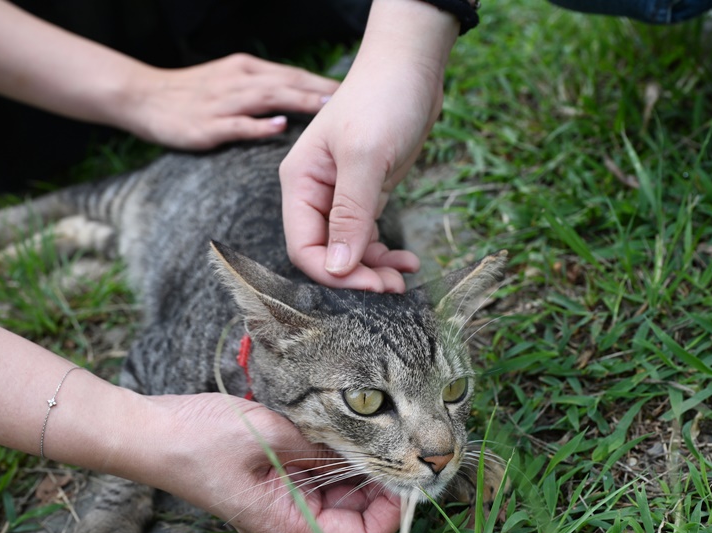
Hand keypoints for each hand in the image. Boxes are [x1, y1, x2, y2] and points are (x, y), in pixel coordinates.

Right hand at [129, 53, 339, 150]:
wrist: (142, 96)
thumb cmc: (189, 93)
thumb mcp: (227, 80)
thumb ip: (260, 87)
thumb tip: (297, 97)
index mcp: (245, 70)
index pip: (291, 73)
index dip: (320, 81)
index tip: (351, 90)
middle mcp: (237, 81)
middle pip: (285, 82)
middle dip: (318, 90)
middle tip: (350, 99)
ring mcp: (222, 103)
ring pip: (267, 99)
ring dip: (297, 102)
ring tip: (325, 108)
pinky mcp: (207, 125)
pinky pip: (237, 125)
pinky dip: (259, 126)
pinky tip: (279, 127)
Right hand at [135, 393, 401, 532]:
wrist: (148, 434)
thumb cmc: (196, 440)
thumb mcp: (265, 434)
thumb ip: (316, 443)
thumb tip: (364, 445)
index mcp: (286, 522)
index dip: (392, 513)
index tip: (407, 475)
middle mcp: (288, 519)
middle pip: (355, 518)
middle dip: (381, 487)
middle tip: (400, 446)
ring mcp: (280, 500)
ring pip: (338, 497)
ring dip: (358, 470)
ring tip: (375, 432)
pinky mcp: (273, 480)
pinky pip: (316, 478)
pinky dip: (333, 458)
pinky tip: (341, 429)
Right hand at [280, 0, 458, 292]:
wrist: (411, 67)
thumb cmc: (382, 99)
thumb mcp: (366, 158)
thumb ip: (350, 215)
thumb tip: (337, 269)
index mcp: (300, 183)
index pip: (303, 247)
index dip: (333, 273)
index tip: (370, 285)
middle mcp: (314, 194)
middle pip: (326, 253)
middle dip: (357, 276)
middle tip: (393, 288)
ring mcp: (340, 196)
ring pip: (349, 250)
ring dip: (374, 269)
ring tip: (404, 277)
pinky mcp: (366, 195)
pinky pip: (368, 236)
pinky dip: (385, 252)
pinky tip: (407, 259)